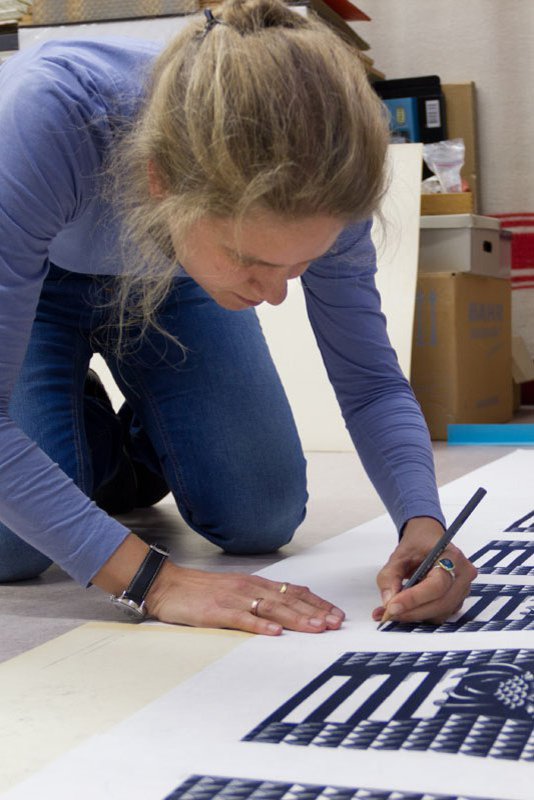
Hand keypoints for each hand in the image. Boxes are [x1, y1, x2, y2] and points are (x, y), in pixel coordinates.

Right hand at [146, 562, 344, 634]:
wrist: (167, 584)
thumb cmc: (200, 590)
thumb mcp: (235, 590)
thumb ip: (258, 597)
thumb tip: (285, 608)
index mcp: (254, 584)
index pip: (292, 591)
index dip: (316, 602)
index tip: (336, 614)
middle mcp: (248, 588)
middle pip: (287, 599)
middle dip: (314, 612)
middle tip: (335, 623)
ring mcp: (233, 599)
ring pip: (271, 609)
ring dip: (295, 618)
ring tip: (315, 628)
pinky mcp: (217, 611)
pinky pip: (242, 619)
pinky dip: (260, 626)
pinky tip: (275, 633)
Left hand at [372, 516, 477, 624]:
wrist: (428, 540)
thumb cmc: (417, 545)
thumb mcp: (398, 555)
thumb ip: (389, 576)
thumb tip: (388, 602)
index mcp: (452, 557)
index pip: (437, 584)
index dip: (414, 598)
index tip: (392, 607)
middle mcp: (463, 575)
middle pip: (440, 603)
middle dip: (412, 611)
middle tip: (388, 613)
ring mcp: (463, 590)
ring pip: (440, 613)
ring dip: (415, 615)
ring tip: (394, 610)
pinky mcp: (457, 601)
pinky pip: (440, 615)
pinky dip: (421, 616)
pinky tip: (406, 609)